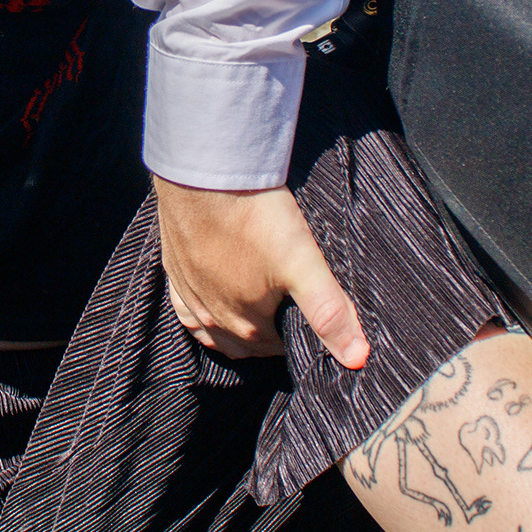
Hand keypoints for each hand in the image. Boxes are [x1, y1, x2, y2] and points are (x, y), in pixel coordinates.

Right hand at [154, 176, 370, 365]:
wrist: (203, 174)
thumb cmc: (254, 216)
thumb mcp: (302, 262)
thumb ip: (330, 312)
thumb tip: (358, 357)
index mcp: (247, 325)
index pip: (279, 348)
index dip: (297, 336)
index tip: (309, 319)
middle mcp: (214, 319)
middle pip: (247, 344)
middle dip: (269, 337)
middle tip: (290, 315)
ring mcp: (190, 295)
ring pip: (213, 333)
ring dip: (235, 333)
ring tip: (255, 319)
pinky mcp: (174, 271)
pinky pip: (186, 311)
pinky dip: (200, 317)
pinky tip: (210, 306)